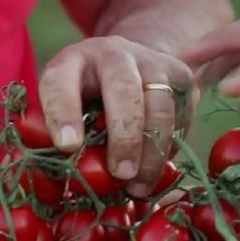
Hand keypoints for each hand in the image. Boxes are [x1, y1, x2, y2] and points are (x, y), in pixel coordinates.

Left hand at [39, 36, 197, 196]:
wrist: (132, 63)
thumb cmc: (88, 97)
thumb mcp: (66, 106)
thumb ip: (58, 137)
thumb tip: (61, 180)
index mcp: (73, 61)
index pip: (62, 82)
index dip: (63, 113)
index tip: (67, 146)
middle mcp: (114, 54)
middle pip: (124, 90)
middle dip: (124, 137)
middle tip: (120, 174)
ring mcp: (153, 62)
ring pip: (160, 107)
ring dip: (152, 152)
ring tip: (138, 186)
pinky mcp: (181, 77)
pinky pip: (181, 118)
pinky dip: (168, 149)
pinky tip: (153, 170)